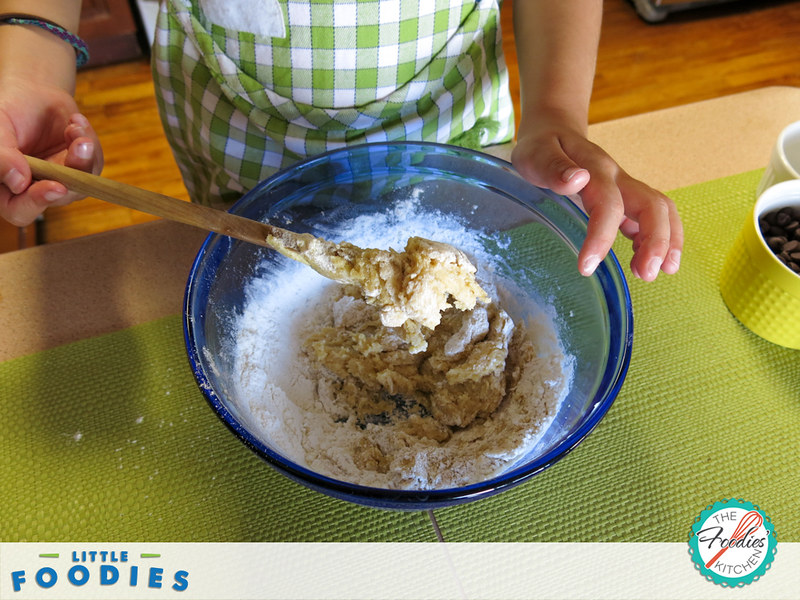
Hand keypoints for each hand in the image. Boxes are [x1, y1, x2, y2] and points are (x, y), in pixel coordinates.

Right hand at [0, 76, 102, 226]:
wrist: (32, 93)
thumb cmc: (10, 111)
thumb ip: (2, 157)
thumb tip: (18, 183)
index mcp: (6, 187)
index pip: (20, 210)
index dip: (36, 203)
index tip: (54, 187)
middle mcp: (35, 189)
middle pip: (58, 199)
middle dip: (71, 176)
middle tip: (80, 148)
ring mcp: (61, 180)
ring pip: (82, 184)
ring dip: (83, 155)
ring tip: (75, 128)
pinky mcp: (82, 168)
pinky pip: (94, 163)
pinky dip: (88, 141)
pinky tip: (75, 123)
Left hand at [512, 124, 682, 281]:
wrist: (553, 131)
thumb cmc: (542, 146)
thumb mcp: (535, 153)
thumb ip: (552, 167)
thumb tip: (577, 179)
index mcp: (595, 169)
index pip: (608, 203)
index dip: (602, 236)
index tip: (586, 267)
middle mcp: (618, 178)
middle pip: (652, 205)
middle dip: (656, 240)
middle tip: (646, 275)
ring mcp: (625, 189)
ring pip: (659, 211)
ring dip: (664, 243)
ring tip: (649, 274)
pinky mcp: (625, 200)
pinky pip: (651, 218)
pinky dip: (655, 241)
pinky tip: (644, 263)